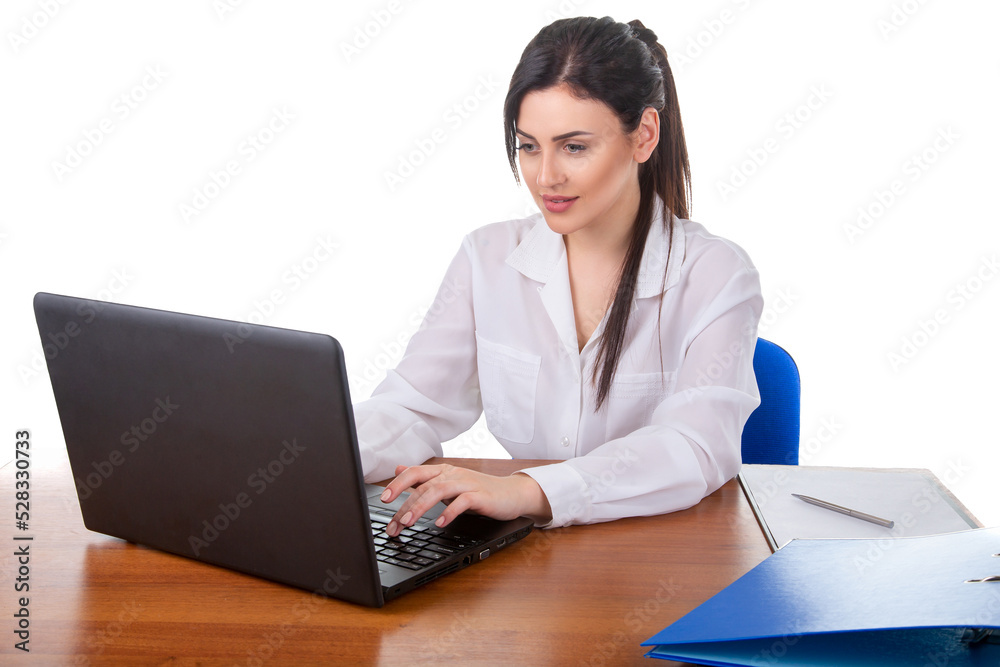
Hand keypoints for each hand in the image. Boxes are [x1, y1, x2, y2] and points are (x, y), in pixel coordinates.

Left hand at [379, 464, 551, 536]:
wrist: (511, 494)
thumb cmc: (478, 491)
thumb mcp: (448, 483)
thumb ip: (424, 478)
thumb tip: (399, 469)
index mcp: (443, 471)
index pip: (415, 473)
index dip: (398, 484)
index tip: (384, 499)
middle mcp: (453, 474)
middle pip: (423, 486)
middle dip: (404, 506)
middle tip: (392, 524)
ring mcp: (467, 484)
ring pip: (438, 491)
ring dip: (420, 507)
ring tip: (408, 522)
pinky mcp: (480, 496)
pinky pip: (462, 502)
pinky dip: (449, 512)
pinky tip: (439, 523)